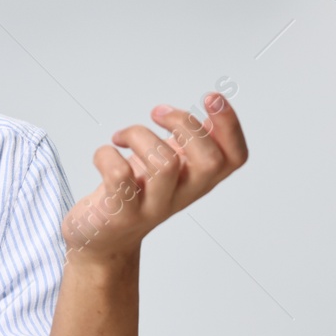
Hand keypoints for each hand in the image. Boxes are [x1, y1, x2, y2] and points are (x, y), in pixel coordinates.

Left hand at [61, 91, 247, 261]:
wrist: (101, 238)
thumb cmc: (135, 192)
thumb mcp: (169, 165)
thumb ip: (191, 141)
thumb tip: (215, 106)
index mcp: (198, 180)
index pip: (235, 158)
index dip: (230, 125)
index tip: (209, 97)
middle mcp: (181, 195)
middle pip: (209, 161)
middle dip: (185, 123)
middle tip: (158, 113)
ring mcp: (152, 207)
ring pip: (165, 164)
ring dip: (139, 135)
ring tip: (123, 137)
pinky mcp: (121, 213)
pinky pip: (119, 175)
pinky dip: (106, 154)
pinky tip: (105, 154)